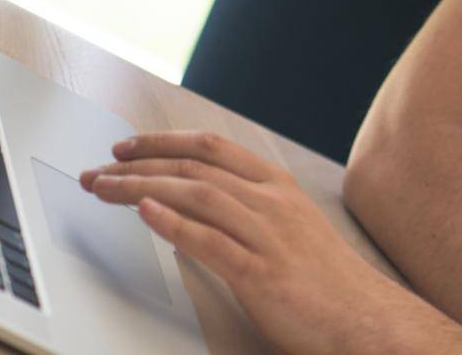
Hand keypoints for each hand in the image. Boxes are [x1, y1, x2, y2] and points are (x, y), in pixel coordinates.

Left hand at [81, 132, 452, 354]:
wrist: (364, 319)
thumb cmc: (325, 282)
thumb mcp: (289, 231)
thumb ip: (248, 213)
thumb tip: (197, 206)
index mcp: (278, 187)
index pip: (212, 147)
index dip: (164, 142)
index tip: (127, 147)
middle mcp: (272, 202)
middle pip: (195, 167)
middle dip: (138, 164)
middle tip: (96, 170)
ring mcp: (268, 234)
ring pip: (195, 195)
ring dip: (141, 188)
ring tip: (103, 190)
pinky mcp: (261, 272)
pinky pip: (211, 240)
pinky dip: (174, 224)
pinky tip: (146, 214)